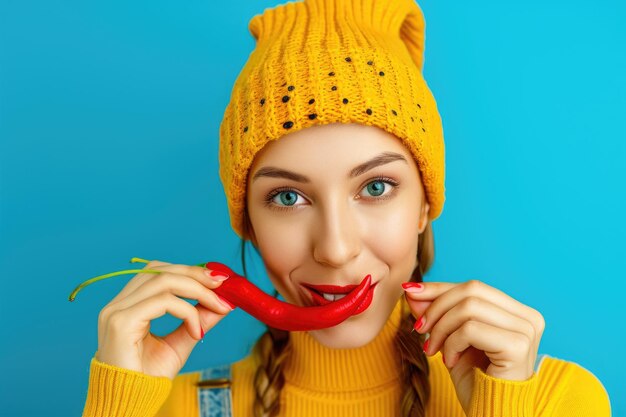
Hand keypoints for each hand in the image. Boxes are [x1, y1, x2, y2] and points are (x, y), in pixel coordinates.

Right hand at [95, 260, 234, 379]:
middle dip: (196, 274)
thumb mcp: (182, 341)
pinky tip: (197, 331)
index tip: (219, 281)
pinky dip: (187, 311)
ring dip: (198, 290)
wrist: (128, 405)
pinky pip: (163, 302)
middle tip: (224, 285)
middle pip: (160, 270)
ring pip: (163, 281)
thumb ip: (198, 318)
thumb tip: (223, 302)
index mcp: (127, 304)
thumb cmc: (149, 376)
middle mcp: (118, 304)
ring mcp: (116, 311)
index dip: (190, 271)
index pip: (158, 272)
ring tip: (219, 306)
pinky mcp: (121, 322)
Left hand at [403, 279, 544, 413]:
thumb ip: (438, 313)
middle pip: (472, 290)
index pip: (474, 287)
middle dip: (437, 307)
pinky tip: (450, 362)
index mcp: (517, 312)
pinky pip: (471, 329)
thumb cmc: (475, 382)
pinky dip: (451, 343)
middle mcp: (528, 317)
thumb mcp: (451, 339)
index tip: (411, 293)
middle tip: (419, 329)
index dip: (440, 288)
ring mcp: (527, 331)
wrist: (491, 416)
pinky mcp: (518, 346)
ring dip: (441, 327)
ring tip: (433, 349)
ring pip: (469, 307)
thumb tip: (412, 289)